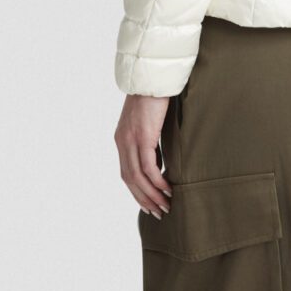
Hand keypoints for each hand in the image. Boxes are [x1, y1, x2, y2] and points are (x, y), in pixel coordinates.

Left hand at [114, 94, 173, 217]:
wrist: (153, 77)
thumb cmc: (155, 97)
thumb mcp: (149, 124)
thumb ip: (149, 143)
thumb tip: (158, 163)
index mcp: (122, 139)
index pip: (127, 173)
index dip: (138, 191)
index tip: (150, 203)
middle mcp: (123, 142)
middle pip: (130, 180)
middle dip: (144, 199)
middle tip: (159, 212)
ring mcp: (131, 140)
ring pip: (138, 178)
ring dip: (152, 195)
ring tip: (166, 206)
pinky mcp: (143, 137)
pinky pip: (148, 167)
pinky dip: (157, 181)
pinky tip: (168, 189)